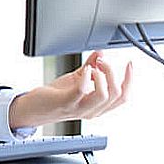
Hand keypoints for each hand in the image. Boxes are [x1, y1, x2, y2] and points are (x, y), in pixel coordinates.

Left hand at [9, 51, 132, 129]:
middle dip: (114, 73)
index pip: (122, 97)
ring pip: (104, 96)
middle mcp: (91, 110)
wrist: (34, 108)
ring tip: (93, 66)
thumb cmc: (55, 97)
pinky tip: (84, 70)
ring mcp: (79, 108)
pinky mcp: (66, 102)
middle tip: (102, 61)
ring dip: (103, 76)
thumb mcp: (77, 80)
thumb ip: (90, 67)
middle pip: (117, 95)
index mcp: (97, 106)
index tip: (129, 64)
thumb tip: (100, 53)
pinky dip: (86, 77)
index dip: (129, 80)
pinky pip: (82, 91)